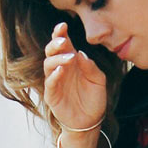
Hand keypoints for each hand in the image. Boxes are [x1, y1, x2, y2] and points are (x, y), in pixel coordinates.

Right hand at [42, 21, 107, 139]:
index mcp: (72, 61)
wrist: (90, 122)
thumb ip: (91, 67)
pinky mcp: (52, 95)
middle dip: (55, 43)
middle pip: (51, 51)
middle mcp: (61, 69)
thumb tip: (81, 54)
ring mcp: (55, 81)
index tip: (63, 25)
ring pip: (48, 64)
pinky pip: (50, 82)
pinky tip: (61, 70)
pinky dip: (54, 75)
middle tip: (63, 40)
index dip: (60, 33)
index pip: (63, 43)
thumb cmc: (94, 99)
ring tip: (69, 58)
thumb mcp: (99, 80)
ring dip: (57, 59)